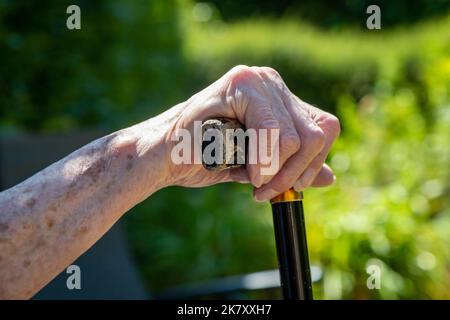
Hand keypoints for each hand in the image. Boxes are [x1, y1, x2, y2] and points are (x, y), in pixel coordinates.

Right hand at [163, 65, 339, 200]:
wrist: (163, 157)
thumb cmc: (204, 159)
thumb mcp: (257, 168)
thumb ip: (290, 168)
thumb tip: (331, 177)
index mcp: (278, 99)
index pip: (324, 128)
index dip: (312, 164)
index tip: (286, 188)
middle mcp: (271, 82)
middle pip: (318, 131)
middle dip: (297, 172)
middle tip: (266, 190)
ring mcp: (256, 79)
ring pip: (298, 135)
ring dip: (279, 170)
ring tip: (254, 182)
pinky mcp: (240, 83)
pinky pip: (272, 130)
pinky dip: (264, 160)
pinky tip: (248, 172)